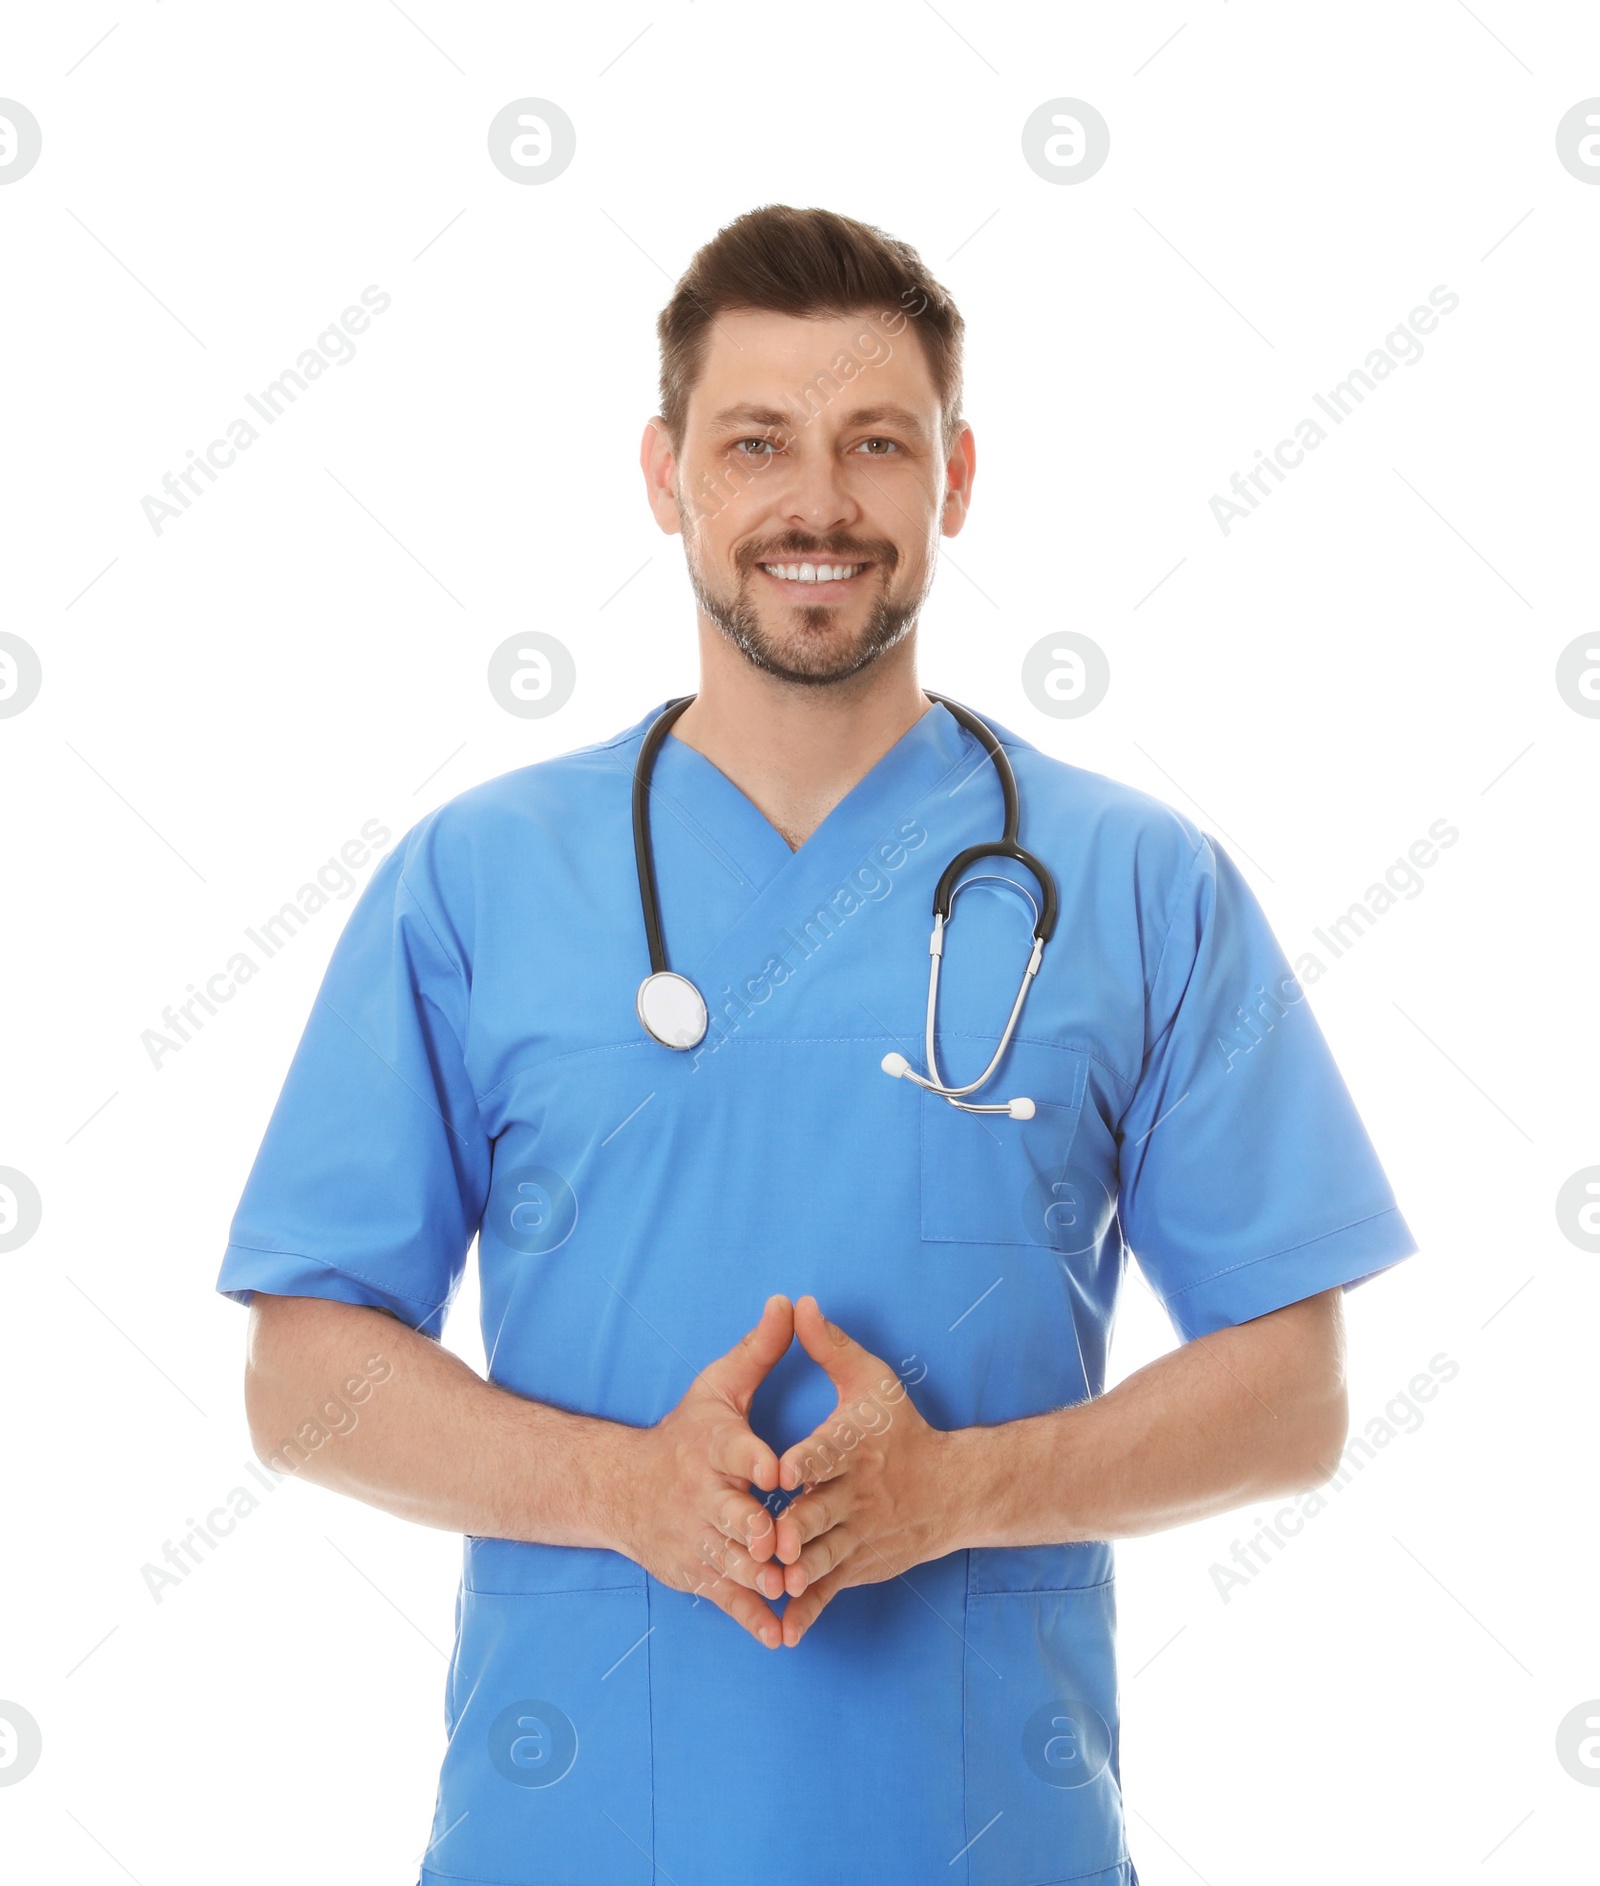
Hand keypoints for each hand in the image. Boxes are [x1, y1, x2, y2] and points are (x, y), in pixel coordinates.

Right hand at [612, 1294, 794, 1647]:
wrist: (619, 1488)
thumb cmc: (684, 1432)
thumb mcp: (717, 1386)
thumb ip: (760, 1350)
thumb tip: (791, 1301)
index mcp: (711, 1447)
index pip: (733, 1450)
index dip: (754, 1458)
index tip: (777, 1469)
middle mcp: (700, 1494)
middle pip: (727, 1513)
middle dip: (750, 1528)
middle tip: (776, 1540)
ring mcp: (695, 1538)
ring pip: (728, 1559)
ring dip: (754, 1575)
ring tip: (784, 1587)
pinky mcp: (696, 1573)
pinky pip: (725, 1598)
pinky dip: (750, 1617)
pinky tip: (779, 1634)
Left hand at [771, 1295, 952, 1646]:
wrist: (954, 1490)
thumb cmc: (901, 1428)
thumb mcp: (872, 1381)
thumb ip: (830, 1346)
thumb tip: (799, 1302)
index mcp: (856, 1447)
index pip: (830, 1451)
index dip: (805, 1459)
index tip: (779, 1468)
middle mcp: (859, 1494)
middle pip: (823, 1510)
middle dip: (798, 1524)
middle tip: (769, 1535)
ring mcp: (861, 1535)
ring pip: (826, 1554)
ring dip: (801, 1568)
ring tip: (774, 1579)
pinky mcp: (860, 1566)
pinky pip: (831, 1590)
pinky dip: (809, 1610)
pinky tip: (783, 1629)